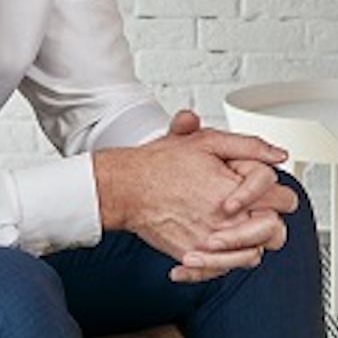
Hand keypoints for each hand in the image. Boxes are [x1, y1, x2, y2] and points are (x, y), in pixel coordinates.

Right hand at [92, 114, 294, 282]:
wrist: (127, 187)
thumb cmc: (160, 163)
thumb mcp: (206, 140)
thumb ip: (247, 146)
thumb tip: (277, 155)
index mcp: (237, 190)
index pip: (283, 198)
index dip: (272, 189)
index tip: (256, 186)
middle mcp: (229, 221)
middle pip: (276, 232)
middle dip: (268, 219)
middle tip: (252, 210)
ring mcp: (213, 242)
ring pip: (254, 254)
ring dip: (249, 242)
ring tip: (231, 227)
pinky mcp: (196, 257)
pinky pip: (224, 268)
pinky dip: (221, 260)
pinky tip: (209, 245)